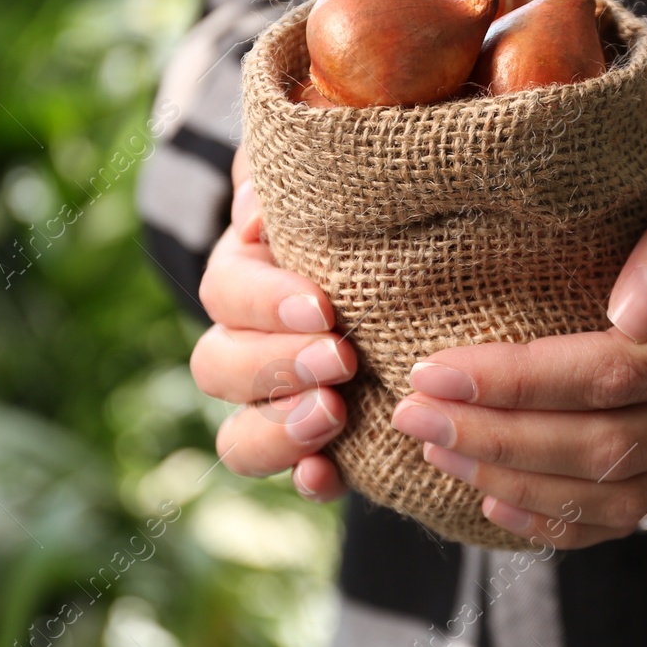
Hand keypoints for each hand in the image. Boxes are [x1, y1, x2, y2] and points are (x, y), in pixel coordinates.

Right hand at [191, 146, 354, 500]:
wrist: (428, 238)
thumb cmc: (381, 190)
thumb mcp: (344, 167)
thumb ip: (297, 171)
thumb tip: (263, 199)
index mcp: (250, 269)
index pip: (226, 292)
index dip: (264, 303)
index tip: (322, 307)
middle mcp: (251, 337)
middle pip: (218, 366)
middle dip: (275, 367)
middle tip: (340, 360)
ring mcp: (281, 397)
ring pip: (238, 434)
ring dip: (277, 429)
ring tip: (333, 414)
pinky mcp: (324, 440)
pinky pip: (297, 474)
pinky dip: (308, 479)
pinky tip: (329, 477)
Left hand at [395, 112, 646, 547]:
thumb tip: (636, 312)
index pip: (625, 368)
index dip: (524, 381)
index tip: (434, 368)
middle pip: (618, 441)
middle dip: (504, 437)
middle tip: (414, 414)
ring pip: (621, 490)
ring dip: (519, 482)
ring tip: (437, 449)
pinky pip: (632, 511)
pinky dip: (560, 518)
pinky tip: (492, 501)